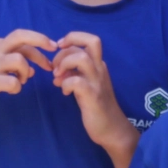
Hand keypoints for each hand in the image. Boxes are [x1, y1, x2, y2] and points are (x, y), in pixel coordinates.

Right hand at [0, 29, 54, 117]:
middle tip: (52, 55)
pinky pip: (14, 82)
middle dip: (41, 42)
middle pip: (21, 37)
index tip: (52, 46)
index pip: (21, 36)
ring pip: (20, 61)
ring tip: (22, 80)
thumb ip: (10, 61)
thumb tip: (33, 67)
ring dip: (26, 72)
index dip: (40, 40)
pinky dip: (17, 87)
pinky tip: (12, 90)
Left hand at [51, 33, 137, 167]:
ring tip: (57, 78)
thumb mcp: (86, 83)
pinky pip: (77, 81)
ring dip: (64, 64)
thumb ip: (75, 71)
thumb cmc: (96, 105)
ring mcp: (98, 82)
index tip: (59, 48)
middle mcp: (100, 69)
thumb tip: (58, 66)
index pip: (89, 39)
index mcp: (98, 64)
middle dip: (65, 51)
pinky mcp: (93, 96)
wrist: (112, 129)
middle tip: (55, 67)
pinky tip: (64, 92)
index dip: (72, 37)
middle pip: (89, 42)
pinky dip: (66, 83)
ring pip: (81, 58)